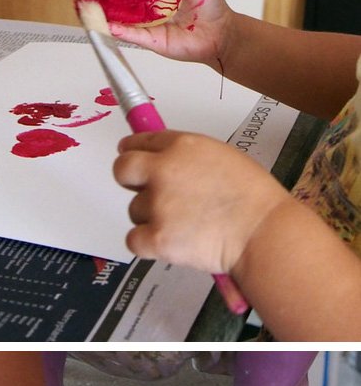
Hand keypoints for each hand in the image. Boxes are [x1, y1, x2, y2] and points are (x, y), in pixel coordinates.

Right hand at [109, 0, 234, 70]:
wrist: (222, 34)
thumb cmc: (213, 8)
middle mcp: (151, 10)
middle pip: (125, 1)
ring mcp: (150, 26)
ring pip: (123, 20)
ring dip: (107, 13)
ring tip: (92, 4)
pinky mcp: (152, 41)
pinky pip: (133, 36)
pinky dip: (120, 31)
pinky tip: (108, 24)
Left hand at [113, 129, 286, 273]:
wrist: (264, 232)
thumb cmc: (255, 198)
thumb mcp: (223, 158)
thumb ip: (188, 157)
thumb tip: (167, 162)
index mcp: (183, 146)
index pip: (142, 141)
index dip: (134, 151)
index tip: (132, 156)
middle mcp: (164, 170)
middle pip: (122, 168)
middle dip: (129, 179)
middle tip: (147, 192)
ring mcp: (158, 205)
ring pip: (134, 209)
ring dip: (151, 217)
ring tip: (184, 225)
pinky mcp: (157, 237)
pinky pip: (134, 240)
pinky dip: (148, 244)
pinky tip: (171, 243)